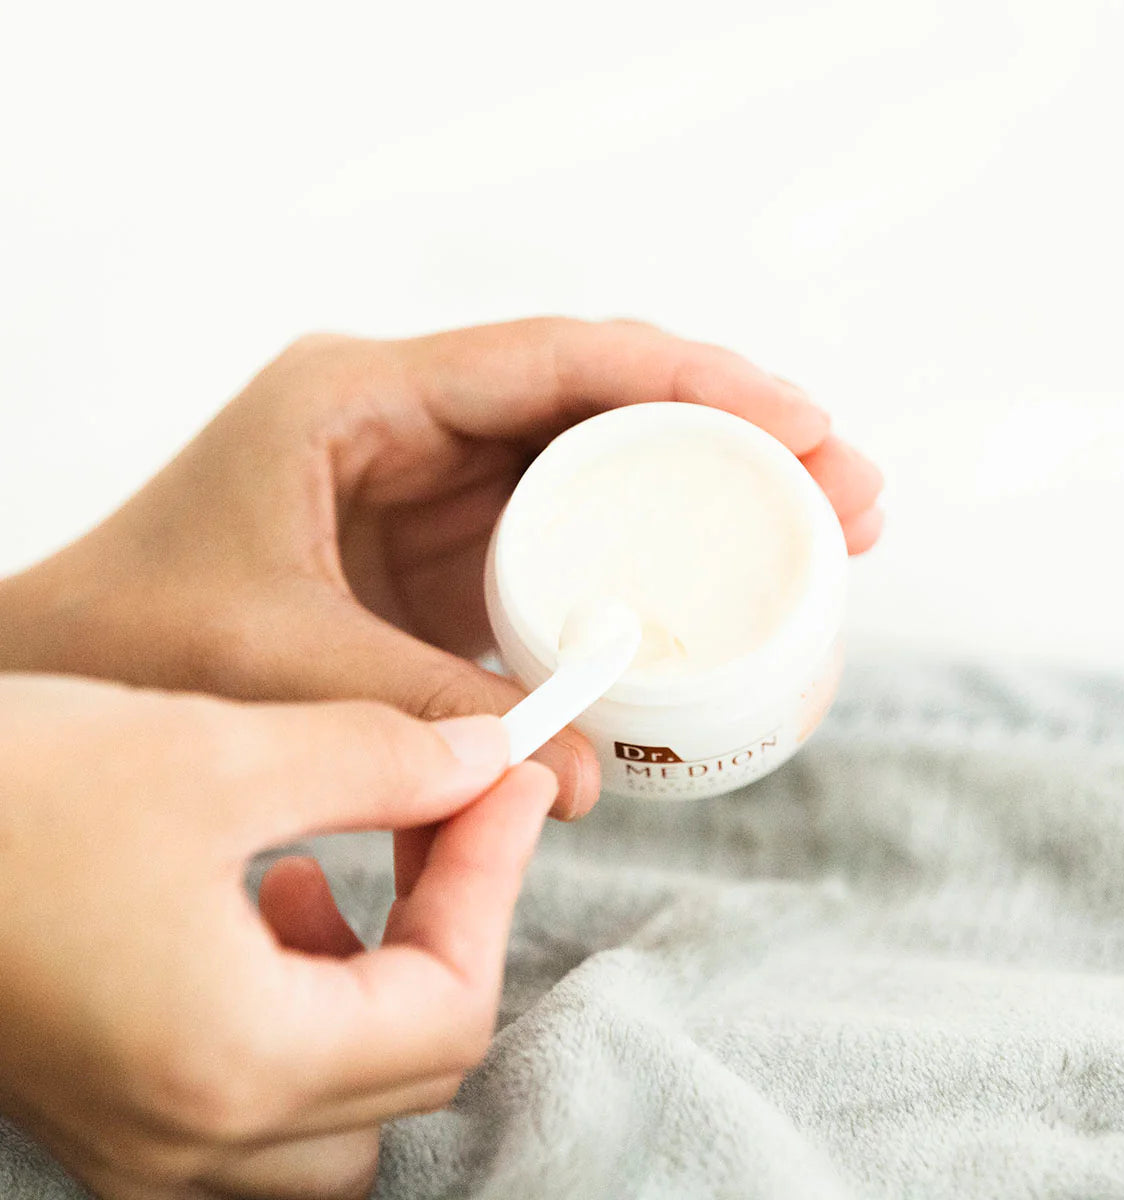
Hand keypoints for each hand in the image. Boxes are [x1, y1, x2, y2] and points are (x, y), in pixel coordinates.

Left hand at [0, 319, 883, 819]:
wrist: (79, 657)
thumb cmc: (144, 630)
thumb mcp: (281, 655)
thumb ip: (431, 707)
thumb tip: (591, 774)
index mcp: (368, 393)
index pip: (563, 359)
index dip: (696, 384)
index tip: (802, 425)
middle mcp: (420, 420)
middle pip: (613, 405)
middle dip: (742, 442)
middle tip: (850, 501)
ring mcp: (444, 484)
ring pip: (607, 468)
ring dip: (712, 500)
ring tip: (819, 546)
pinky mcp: (454, 549)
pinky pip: (575, 537)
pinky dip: (651, 562)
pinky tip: (714, 601)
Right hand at [0, 674, 552, 1198]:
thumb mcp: (213, 754)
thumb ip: (379, 762)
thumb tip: (485, 764)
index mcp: (231, 1066)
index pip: (450, 1004)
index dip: (494, 877)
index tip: (506, 781)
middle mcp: (189, 1139)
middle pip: (412, 1062)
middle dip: (454, 924)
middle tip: (450, 815)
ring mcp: (141, 1139)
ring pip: (344, 1103)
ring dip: (381, 981)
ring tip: (334, 866)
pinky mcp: (108, 1101)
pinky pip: (259, 1094)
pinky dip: (302, 1002)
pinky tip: (260, 896)